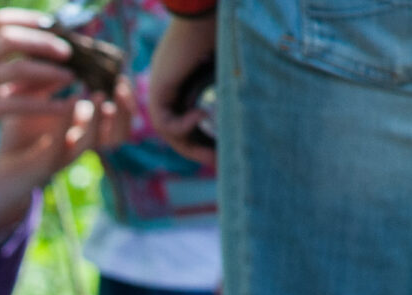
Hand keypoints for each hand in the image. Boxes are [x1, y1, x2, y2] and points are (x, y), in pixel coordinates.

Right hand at [0, 11, 84, 179]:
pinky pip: (16, 104)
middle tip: (69, 53)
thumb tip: (28, 57)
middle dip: (44, 42)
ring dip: (49, 71)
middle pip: (10, 38)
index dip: (30, 20)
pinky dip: (44, 105)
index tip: (55, 27)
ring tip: (71, 77)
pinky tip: (62, 109)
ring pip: (16, 69)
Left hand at [0, 85, 130, 240]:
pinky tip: (69, 101)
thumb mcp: (34, 96)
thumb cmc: (19, 129)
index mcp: (86, 129)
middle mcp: (82, 143)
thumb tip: (65, 52)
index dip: (127, 101)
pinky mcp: (45, 165)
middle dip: (124, 110)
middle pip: (119, 134)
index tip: (123, 77)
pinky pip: (62, 145)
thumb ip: (49, 78)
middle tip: (122, 86)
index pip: (119, 119)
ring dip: (101, 119)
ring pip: (96, 142)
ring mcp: (66, 155)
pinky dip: (67, 123)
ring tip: (98, 95)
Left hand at [146, 12, 217, 164]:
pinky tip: (202, 115)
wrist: (207, 12)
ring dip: (190, 147)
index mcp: (183, 81)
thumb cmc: (226, 32)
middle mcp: (169, 87)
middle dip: (198, 150)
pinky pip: (164, 122)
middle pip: (177, 132)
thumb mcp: (228, 72)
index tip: (223, 152)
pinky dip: (183, 126)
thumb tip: (253, 121)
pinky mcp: (158, 88)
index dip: (204, 139)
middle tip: (219, 162)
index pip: (188, 121)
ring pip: (169, 132)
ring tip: (214, 154)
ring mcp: (161, 88)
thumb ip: (229, 95)